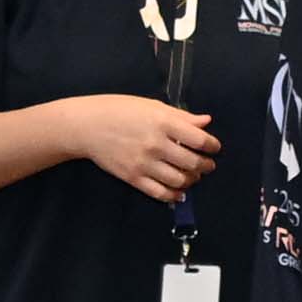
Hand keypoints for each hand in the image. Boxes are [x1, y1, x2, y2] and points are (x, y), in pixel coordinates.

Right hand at [79, 99, 218, 198]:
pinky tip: (179, 191)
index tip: (214, 147)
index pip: (199, 139)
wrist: (87, 126)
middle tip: (207, 164)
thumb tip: (206, 122)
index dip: (212, 145)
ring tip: (193, 175)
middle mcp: (156, 144)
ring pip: (180, 180)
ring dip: (192, 180)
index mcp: (163, 122)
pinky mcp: (134, 178)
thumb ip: (181, 116)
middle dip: (206, 165)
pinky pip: (161, 193)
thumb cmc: (119, 110)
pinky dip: (174, 195)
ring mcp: (144, 163)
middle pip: (193, 163)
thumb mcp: (151, 106)